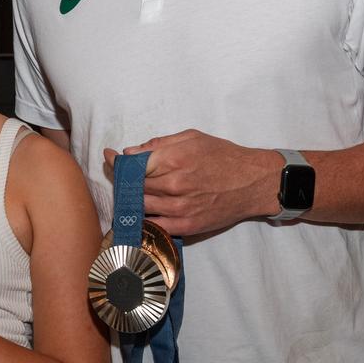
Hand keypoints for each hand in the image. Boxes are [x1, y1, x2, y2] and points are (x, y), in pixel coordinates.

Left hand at [104, 129, 281, 236]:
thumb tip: (131, 152)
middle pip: (134, 186)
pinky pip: (155, 225)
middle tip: (118, 176)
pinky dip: (145, 218)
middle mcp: (174, 185)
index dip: (118, 161)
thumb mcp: (192, 138)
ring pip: (141, 206)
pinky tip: (141, 212)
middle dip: (123, 180)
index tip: (109, 158)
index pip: (132, 164)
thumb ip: (159, 144)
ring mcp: (180, 208)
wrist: (254, 182)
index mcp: (173, 159)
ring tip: (129, 193)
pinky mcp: (187, 225)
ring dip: (131, 200)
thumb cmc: (223, 155)